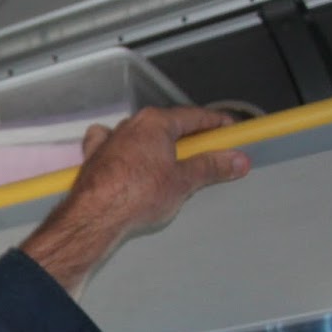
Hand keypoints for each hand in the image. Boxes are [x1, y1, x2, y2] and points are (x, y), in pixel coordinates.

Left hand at [21, 106, 249, 295]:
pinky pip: (115, 145)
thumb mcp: (184, 181)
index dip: (215, 123)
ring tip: (176, 161)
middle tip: (211, 149)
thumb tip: (237, 159)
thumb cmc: (138, 195)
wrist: (94, 215)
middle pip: (168, 125)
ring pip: (142, 135)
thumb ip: (211, 166)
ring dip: (160, 144)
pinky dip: (127, 149)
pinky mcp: (94, 157)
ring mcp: (109, 139)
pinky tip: (130, 158)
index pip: (194, 116)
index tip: (230, 130)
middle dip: (190, 136)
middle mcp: (130, 125)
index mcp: (155, 122)